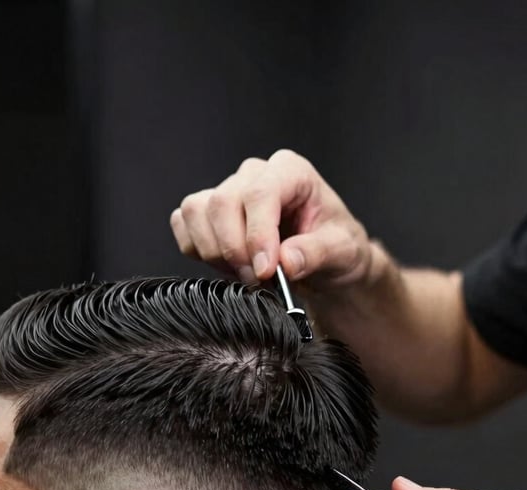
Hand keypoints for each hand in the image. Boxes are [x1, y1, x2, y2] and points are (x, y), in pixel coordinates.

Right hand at [170, 149, 372, 288]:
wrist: (328, 261)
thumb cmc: (337, 248)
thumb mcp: (343, 252)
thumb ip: (316, 253)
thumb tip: (285, 260)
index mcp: (291, 172)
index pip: (259, 193)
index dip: (256, 235)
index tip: (265, 271)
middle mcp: (255, 175)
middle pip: (222, 203)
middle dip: (235, 251)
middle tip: (258, 281)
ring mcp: (229, 191)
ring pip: (196, 212)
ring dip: (215, 252)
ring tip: (245, 274)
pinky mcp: (209, 212)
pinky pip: (183, 224)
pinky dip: (198, 251)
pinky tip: (228, 266)